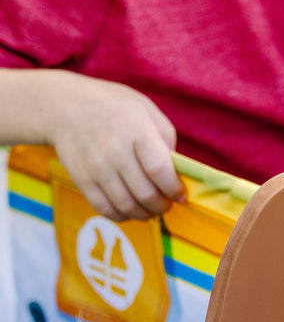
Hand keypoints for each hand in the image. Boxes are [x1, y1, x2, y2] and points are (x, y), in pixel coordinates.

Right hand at [46, 72, 185, 220]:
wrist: (65, 105)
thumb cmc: (114, 108)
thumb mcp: (146, 111)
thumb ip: (165, 140)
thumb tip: (175, 172)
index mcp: (137, 131)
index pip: (159, 170)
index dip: (174, 189)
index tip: (180, 194)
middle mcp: (116, 151)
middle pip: (146, 194)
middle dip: (162, 206)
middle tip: (166, 204)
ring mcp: (97, 167)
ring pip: (127, 206)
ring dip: (145, 214)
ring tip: (150, 210)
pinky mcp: (82, 179)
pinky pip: (106, 209)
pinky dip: (122, 216)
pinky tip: (130, 210)